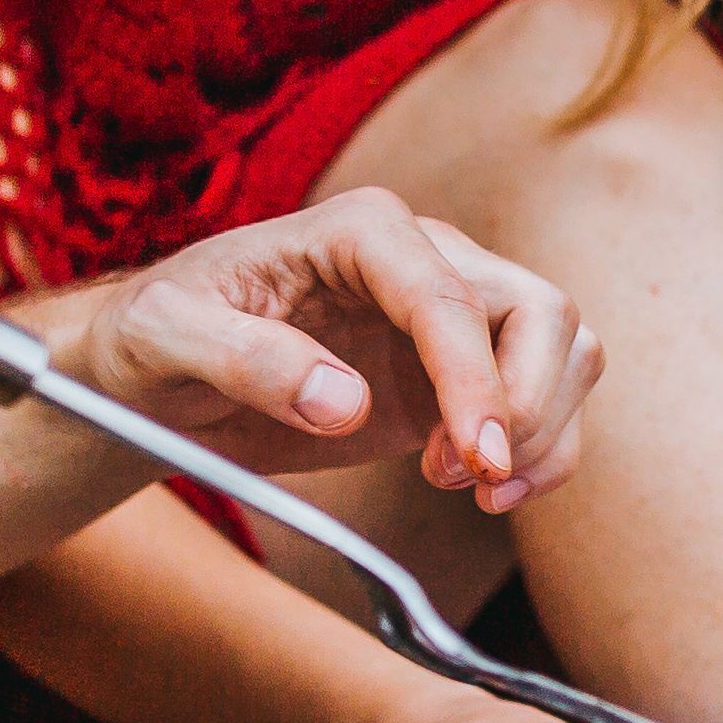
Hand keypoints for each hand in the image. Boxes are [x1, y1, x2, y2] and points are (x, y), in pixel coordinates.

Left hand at [57, 189, 597, 508]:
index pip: (450, 294)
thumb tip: (343, 399)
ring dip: (544, 429)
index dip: (478, 379)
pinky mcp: (458, 369)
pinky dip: (542, 449)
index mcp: (357, 230)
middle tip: (465, 480)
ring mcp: (450, 312)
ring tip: (472, 489)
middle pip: (541, 310)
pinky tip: (486, 491)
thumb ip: (245, 359)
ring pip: (565, 347)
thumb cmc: (156, 336)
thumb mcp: (164, 337)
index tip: (473, 459)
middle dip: (525, 405)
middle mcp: (421, 256)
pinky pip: (547, 396)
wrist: (160, 370)